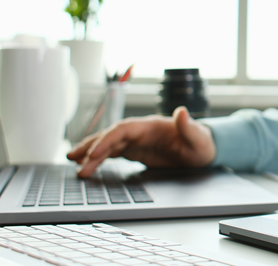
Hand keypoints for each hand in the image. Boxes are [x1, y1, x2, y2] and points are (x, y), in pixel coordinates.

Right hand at [67, 106, 216, 177]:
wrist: (204, 150)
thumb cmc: (202, 144)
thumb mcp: (199, 139)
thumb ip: (189, 127)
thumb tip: (182, 112)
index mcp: (150, 126)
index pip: (123, 130)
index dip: (107, 140)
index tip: (94, 153)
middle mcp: (140, 131)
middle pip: (110, 136)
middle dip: (91, 147)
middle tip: (74, 160)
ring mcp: (136, 140)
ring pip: (108, 144)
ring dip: (90, 153)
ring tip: (74, 164)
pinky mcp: (136, 150)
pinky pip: (112, 152)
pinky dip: (99, 158)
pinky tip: (87, 166)